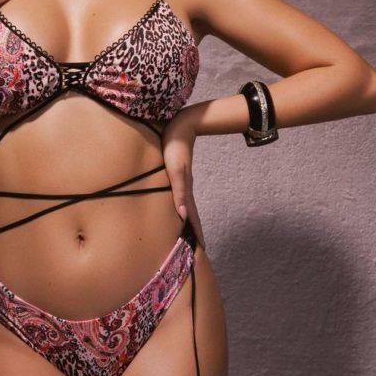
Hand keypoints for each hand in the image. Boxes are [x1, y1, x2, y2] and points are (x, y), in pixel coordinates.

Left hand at [161, 108, 206, 249]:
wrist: (181, 126)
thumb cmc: (174, 147)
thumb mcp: (175, 170)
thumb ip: (179, 192)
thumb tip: (182, 216)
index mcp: (185, 190)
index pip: (191, 218)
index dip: (196, 234)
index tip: (202, 249)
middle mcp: (185, 188)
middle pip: (191, 214)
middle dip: (194, 231)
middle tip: (197, 247)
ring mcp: (183, 181)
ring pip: (186, 206)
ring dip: (188, 220)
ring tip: (188, 232)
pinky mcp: (178, 174)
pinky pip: (181, 196)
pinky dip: (182, 206)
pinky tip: (179, 207)